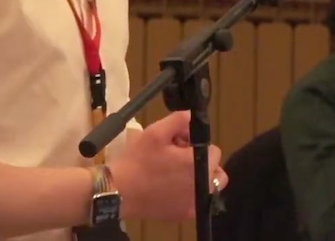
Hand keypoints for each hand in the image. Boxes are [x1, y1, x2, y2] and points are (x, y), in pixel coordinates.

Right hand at [109, 112, 227, 221]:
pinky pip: (195, 201)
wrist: (120, 191)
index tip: (178, 144)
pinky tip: (167, 187)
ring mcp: (195, 204)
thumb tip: (193, 118)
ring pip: (206, 186)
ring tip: (172, 172)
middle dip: (199, 161)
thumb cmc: (138, 159)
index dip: (195, 144)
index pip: (214, 151)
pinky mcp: (185, 215)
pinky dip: (187, 193)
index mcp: (198, 165)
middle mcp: (203, 187)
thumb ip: (180, 120)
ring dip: (196, 177)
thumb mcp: (156, 131)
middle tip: (175, 157)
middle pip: (214, 170)